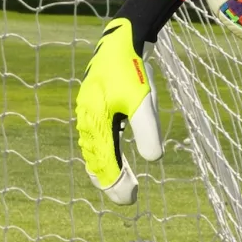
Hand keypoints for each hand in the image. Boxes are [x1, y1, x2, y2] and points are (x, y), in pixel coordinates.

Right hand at [73, 16, 163, 203]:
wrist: (122, 41)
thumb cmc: (132, 71)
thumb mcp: (143, 100)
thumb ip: (147, 130)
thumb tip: (153, 160)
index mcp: (95, 122)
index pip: (104, 163)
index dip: (116, 184)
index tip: (130, 199)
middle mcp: (88, 120)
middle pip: (96, 160)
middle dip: (111, 181)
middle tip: (128, 198)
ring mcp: (89, 113)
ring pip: (93, 150)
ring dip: (106, 169)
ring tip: (122, 184)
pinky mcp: (95, 106)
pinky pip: (95, 138)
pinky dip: (103, 154)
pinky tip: (113, 158)